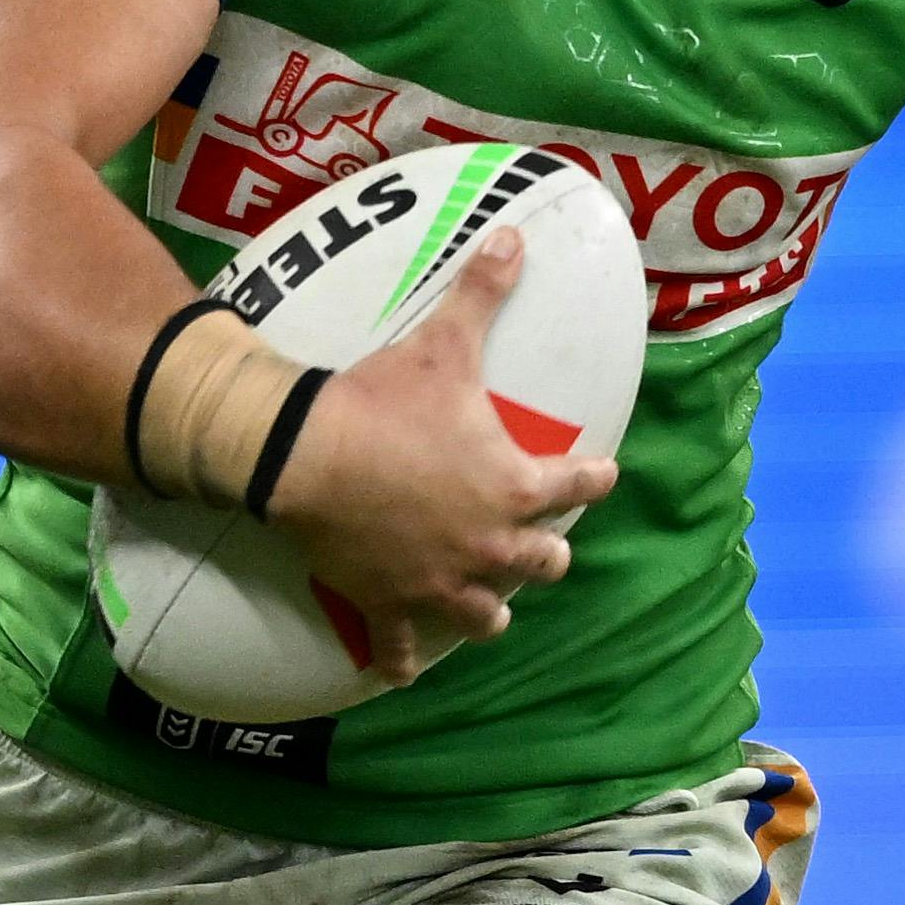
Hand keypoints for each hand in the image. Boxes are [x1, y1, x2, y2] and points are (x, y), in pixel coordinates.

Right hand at [263, 229, 617, 680]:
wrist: (304, 455)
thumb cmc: (383, 402)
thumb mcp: (443, 344)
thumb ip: (483, 293)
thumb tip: (514, 234)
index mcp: (514, 486)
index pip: (578, 484)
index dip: (594, 476)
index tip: (601, 473)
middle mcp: (489, 545)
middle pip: (543, 564)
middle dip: (544, 553)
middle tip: (538, 543)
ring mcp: (441, 582)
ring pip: (488, 618)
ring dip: (491, 611)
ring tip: (489, 606)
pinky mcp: (390, 605)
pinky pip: (401, 647)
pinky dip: (403, 659)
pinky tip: (404, 669)